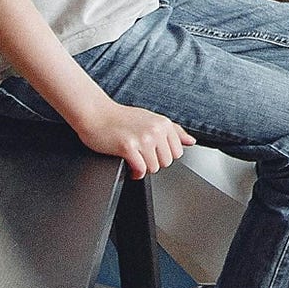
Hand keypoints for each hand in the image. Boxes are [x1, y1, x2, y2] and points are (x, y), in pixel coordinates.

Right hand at [77, 101, 195, 179]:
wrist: (97, 114)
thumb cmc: (122, 118)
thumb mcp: (152, 119)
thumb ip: (174, 131)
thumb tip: (191, 141)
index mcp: (164, 123)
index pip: (178, 152)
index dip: (164, 156)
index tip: (153, 153)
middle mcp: (156, 130)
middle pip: (167, 162)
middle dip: (154, 164)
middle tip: (142, 157)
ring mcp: (143, 139)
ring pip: (154, 168)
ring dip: (144, 169)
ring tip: (135, 161)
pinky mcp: (128, 147)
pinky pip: (140, 170)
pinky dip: (135, 173)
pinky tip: (129, 167)